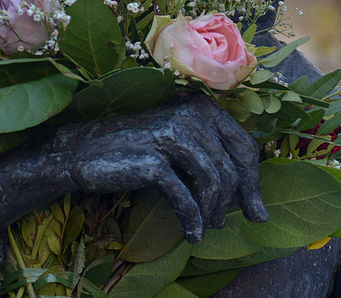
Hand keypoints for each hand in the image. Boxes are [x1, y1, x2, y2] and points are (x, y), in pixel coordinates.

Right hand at [58, 95, 268, 241]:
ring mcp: (171, 136)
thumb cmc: (136, 150)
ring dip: (213, 212)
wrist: (83, 151)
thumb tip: (254, 203)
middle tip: (226, 223)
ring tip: (206, 227)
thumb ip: (212, 158)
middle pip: (232, 168)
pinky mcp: (153, 162)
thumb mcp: (179, 144)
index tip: (256, 210)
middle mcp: (189, 115)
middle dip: (235, 202)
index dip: (253, 182)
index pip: (244, 147)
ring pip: (214, 182)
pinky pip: (186, 198)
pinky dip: (193, 221)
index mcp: (201, 107)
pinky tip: (192, 234)